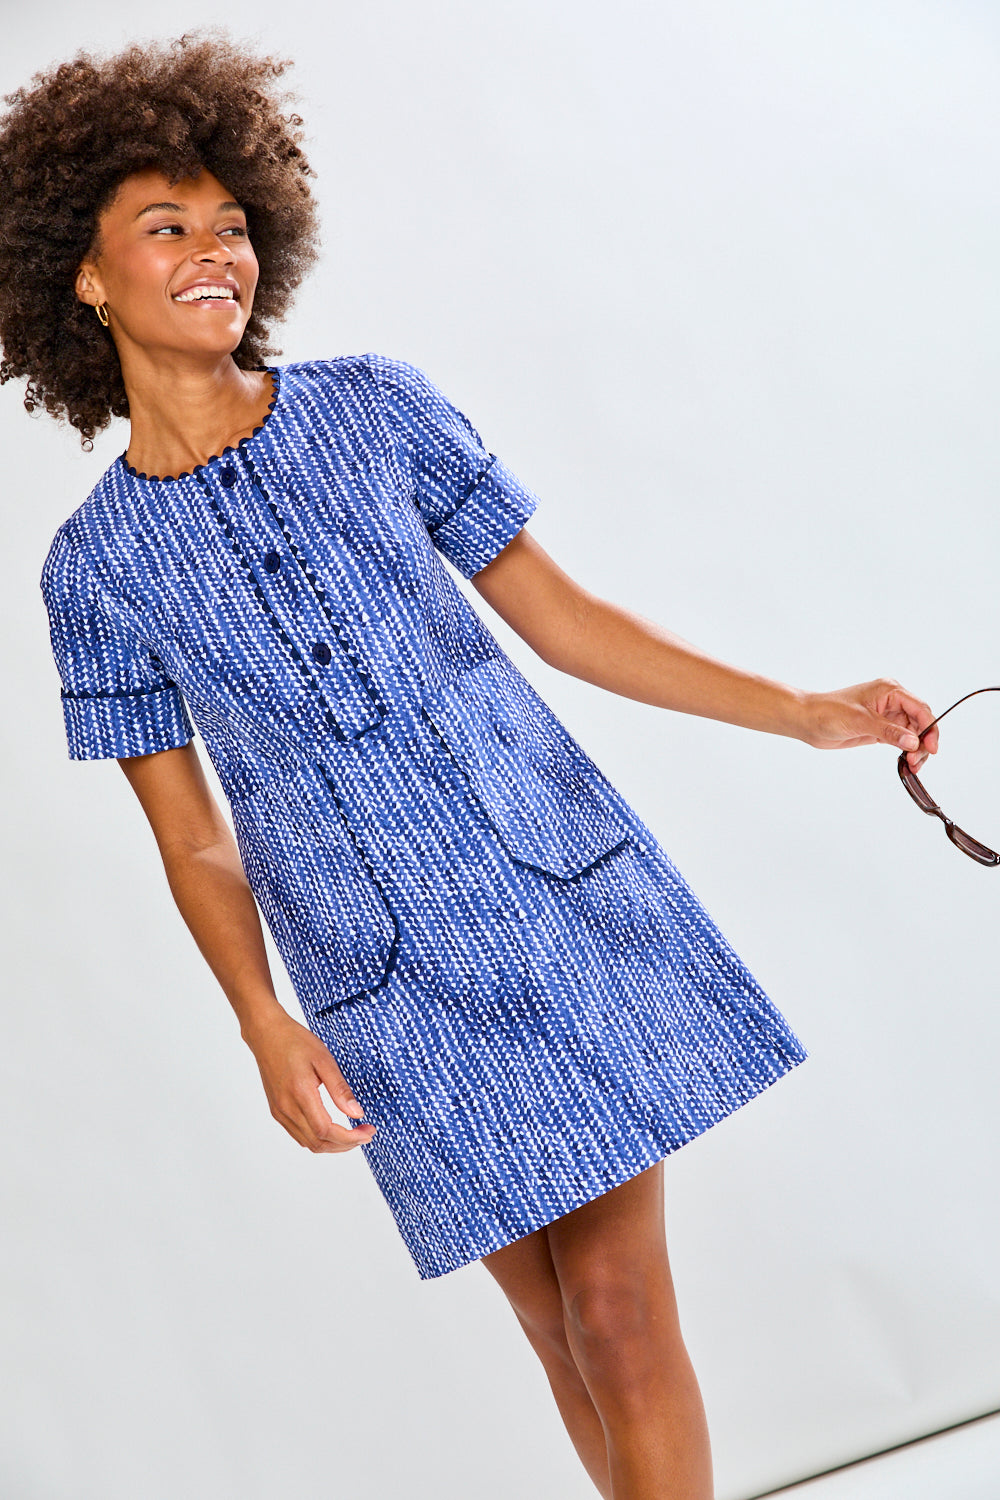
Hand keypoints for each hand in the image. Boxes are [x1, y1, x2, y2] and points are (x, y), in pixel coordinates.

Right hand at [244, 1009, 375, 1152]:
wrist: (267, 1034)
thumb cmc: (295, 1041)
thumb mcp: (324, 1059)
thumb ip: (340, 1089)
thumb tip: (357, 1113)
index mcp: (300, 1094)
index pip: (326, 1131)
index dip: (350, 1137)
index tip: (368, 1132)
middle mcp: (286, 1108)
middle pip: (318, 1143)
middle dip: (345, 1145)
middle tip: (365, 1134)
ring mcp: (279, 1111)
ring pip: (308, 1143)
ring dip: (332, 1145)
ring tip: (351, 1134)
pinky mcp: (277, 1110)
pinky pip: (298, 1134)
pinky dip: (317, 1138)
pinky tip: (331, 1129)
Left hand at [800, 678, 939, 770]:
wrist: (808, 720)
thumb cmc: (828, 712)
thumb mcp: (861, 721)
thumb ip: (889, 731)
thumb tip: (913, 741)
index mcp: (890, 690)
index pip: (920, 709)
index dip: (930, 728)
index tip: (931, 748)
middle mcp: (891, 701)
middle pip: (920, 722)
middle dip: (923, 742)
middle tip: (917, 761)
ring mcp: (886, 716)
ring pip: (913, 733)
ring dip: (916, 749)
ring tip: (912, 765)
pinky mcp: (880, 729)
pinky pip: (901, 740)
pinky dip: (906, 751)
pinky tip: (907, 762)